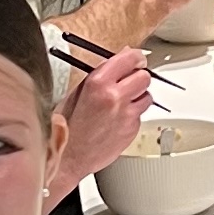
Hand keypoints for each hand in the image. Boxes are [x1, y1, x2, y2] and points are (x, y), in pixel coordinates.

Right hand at [58, 42, 155, 186]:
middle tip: (130, 81)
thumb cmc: (67, 126)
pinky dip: (132, 115)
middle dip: (138, 78)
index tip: (136, 59)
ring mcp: (126, 115)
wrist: (68, 156)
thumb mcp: (76, 93)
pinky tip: (117, 120)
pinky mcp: (132, 130)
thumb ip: (100, 75)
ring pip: (147, 96)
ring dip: (138, 97)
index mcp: (98, 83)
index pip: (130, 58)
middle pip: (144, 77)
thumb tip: (116, 62)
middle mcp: (115, 97)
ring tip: (121, 104)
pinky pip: (140, 116)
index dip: (135, 58)